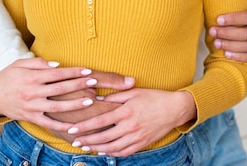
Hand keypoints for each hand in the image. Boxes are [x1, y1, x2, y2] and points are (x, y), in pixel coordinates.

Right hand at [0, 57, 134, 132]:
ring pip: (56, 107)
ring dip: (74, 104)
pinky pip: (48, 123)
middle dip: (78, 85)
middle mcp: (33, 93)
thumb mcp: (21, 64)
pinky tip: (74, 126)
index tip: (88, 71)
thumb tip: (58, 65)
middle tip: (94, 82)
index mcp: (32, 78)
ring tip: (90, 101)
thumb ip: (39, 63)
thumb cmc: (9, 75)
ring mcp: (32, 107)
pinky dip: (61, 125)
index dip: (73, 72)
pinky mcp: (30, 117)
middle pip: (60, 89)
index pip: (57, 74)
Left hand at [67, 89, 195, 155]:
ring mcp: (136, 136)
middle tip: (75, 142)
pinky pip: (124, 152)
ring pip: (112, 147)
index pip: (100, 121)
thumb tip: (97, 99)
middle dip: (87, 140)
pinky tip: (104, 151)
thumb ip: (115, 97)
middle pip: (103, 137)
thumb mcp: (134, 92)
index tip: (72, 128)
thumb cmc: (154, 97)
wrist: (174, 109)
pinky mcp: (142, 143)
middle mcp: (130, 126)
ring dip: (97, 148)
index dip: (85, 126)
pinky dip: (112, 153)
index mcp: (126, 111)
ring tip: (86, 147)